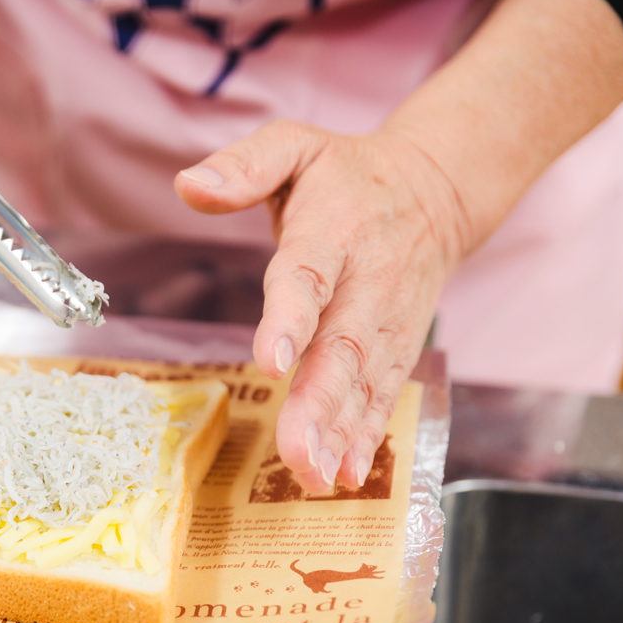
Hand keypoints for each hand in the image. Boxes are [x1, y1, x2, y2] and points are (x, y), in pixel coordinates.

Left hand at [175, 120, 466, 493]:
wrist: (435, 191)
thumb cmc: (346, 174)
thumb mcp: (295, 145)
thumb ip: (244, 166)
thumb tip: (187, 184)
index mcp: (333, 231)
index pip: (309, 277)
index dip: (291, 320)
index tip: (272, 362)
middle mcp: (365, 282)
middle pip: (341, 347)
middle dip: (318, 404)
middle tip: (295, 453)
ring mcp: (385, 321)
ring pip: (363, 382)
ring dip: (339, 433)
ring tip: (314, 477)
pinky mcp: (396, 348)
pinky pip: (382, 395)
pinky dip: (365, 436)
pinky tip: (344, 475)